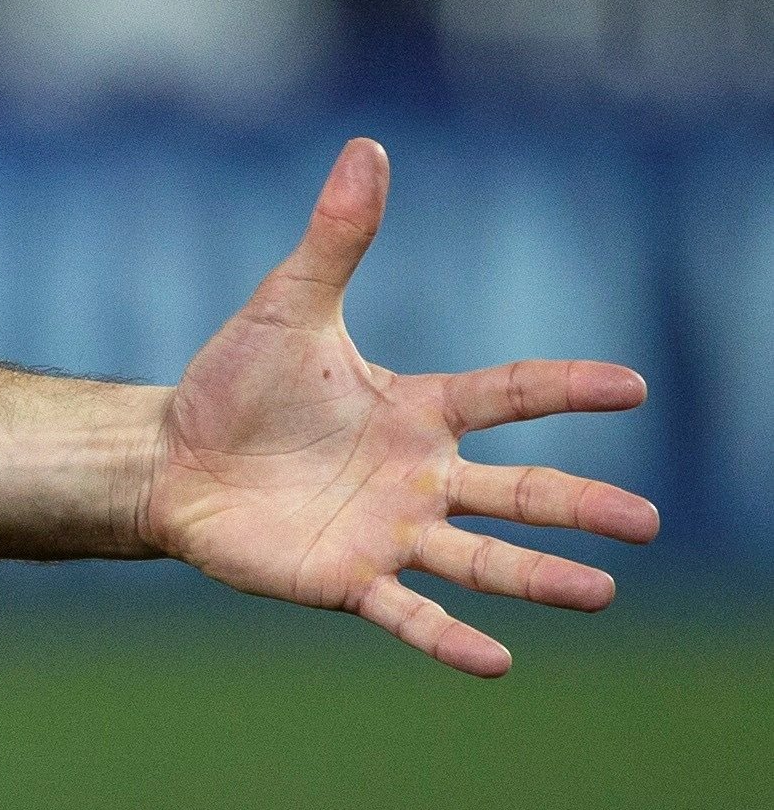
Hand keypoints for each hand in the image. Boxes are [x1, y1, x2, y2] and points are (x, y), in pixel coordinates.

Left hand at [144, 138, 657, 675]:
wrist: (167, 461)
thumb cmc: (231, 388)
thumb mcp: (286, 307)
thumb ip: (336, 240)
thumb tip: (367, 148)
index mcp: (418, 410)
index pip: (509, 395)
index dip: (565, 390)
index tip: (633, 386)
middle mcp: (420, 477)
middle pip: (519, 492)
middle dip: (581, 507)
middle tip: (643, 523)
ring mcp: (390, 533)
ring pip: (482, 559)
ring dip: (541, 578)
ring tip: (602, 593)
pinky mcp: (346, 580)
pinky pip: (409, 614)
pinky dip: (450, 639)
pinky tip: (498, 661)